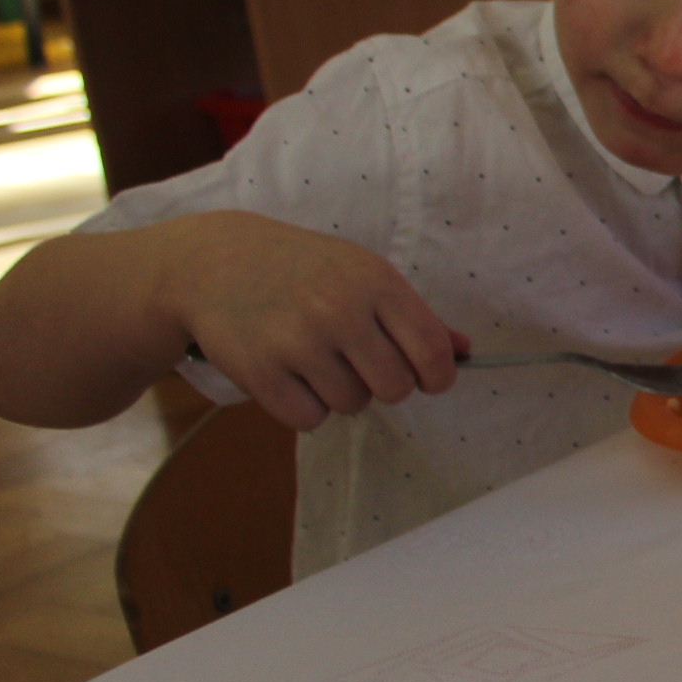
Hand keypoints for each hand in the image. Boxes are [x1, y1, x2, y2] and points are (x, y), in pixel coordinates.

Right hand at [169, 211, 465, 430]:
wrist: (215, 263)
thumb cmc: (304, 270)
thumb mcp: (364, 274)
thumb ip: (416, 316)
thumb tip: (465, 352)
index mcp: (375, 284)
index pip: (431, 351)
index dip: (438, 376)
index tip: (429, 379)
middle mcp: (339, 312)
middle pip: (395, 388)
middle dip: (385, 385)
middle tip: (360, 363)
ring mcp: (298, 343)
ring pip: (352, 405)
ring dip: (341, 393)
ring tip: (316, 358)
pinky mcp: (261, 373)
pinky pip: (310, 419)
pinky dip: (305, 406)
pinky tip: (290, 373)